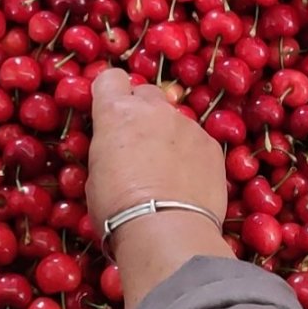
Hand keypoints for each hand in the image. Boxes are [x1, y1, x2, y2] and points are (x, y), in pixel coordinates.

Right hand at [88, 70, 230, 308]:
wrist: (167, 230)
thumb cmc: (118, 208)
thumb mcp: (95, 176)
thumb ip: (108, 149)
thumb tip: (116, 150)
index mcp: (117, 112)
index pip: (110, 78)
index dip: (109, 93)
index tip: (109, 112)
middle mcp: (155, 110)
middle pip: (146, 94)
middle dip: (141, 112)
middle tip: (137, 143)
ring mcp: (187, 125)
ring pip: (174, 119)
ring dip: (168, 135)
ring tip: (166, 171)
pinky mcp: (212, 145)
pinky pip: (197, 140)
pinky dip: (191, 154)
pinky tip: (187, 182)